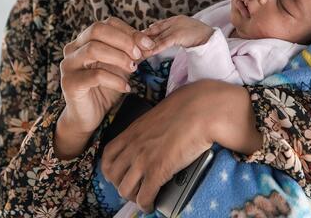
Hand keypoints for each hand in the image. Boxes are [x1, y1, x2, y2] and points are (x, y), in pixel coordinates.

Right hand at [54, 16, 155, 158]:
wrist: (89, 115)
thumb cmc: (105, 87)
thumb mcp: (121, 66)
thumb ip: (132, 53)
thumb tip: (151, 43)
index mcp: (84, 39)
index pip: (107, 23)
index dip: (129, 30)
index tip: (148, 43)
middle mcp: (73, 48)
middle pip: (97, 30)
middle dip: (123, 40)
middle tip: (139, 55)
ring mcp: (68, 65)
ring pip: (93, 49)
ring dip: (119, 58)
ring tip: (133, 69)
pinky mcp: (69, 83)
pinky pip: (95, 75)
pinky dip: (115, 80)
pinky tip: (126, 87)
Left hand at [100, 80, 263, 212]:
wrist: (202, 110)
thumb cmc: (188, 106)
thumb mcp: (161, 113)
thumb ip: (152, 125)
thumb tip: (159, 130)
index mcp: (133, 131)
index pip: (108, 155)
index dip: (110, 169)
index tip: (119, 173)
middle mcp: (133, 146)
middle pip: (113, 175)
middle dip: (120, 184)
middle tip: (133, 186)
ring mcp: (143, 159)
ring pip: (124, 189)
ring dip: (133, 196)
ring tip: (143, 197)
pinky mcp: (158, 172)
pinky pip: (144, 197)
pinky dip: (146, 204)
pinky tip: (152, 204)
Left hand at [143, 15, 213, 54]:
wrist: (211, 37)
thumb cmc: (200, 36)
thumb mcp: (185, 32)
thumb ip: (173, 33)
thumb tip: (158, 39)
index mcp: (175, 19)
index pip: (158, 26)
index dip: (147, 32)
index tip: (137, 38)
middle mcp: (174, 22)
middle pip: (155, 30)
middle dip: (143, 38)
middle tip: (132, 45)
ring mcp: (176, 28)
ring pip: (157, 38)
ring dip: (146, 45)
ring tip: (137, 52)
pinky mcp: (178, 36)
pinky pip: (163, 43)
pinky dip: (155, 48)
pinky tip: (147, 53)